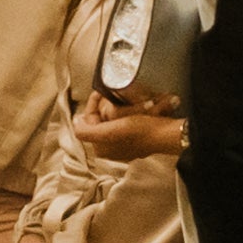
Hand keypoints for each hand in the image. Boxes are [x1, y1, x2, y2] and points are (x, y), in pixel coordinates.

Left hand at [71, 90, 186, 161]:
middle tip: (110, 93)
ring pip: (112, 122)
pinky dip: (125, 113)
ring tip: (119, 97)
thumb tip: (75, 123)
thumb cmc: (139, 131)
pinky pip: (124, 123)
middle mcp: (111, 150)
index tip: (100, 92)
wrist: (167, 134)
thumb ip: (86, 131)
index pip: (89, 122)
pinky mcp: (138, 141)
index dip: (92, 106)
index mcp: (101, 149)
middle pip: (100, 122)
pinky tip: (131, 106)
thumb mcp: (109, 131)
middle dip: (103, 107)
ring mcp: (125, 147)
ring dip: (114, 108)